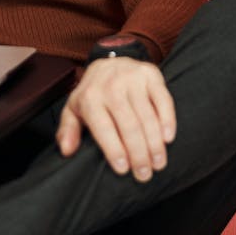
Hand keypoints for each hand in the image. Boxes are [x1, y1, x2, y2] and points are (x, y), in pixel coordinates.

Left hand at [57, 57, 175, 181]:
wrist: (111, 59)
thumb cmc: (93, 93)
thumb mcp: (74, 109)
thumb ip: (67, 130)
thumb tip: (67, 151)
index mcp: (90, 97)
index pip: (104, 128)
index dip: (114, 150)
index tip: (123, 171)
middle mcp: (111, 86)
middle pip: (129, 126)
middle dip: (138, 154)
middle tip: (144, 175)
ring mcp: (133, 79)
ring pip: (147, 116)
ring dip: (154, 143)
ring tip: (158, 163)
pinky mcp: (151, 75)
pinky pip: (163, 100)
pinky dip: (167, 120)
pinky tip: (168, 139)